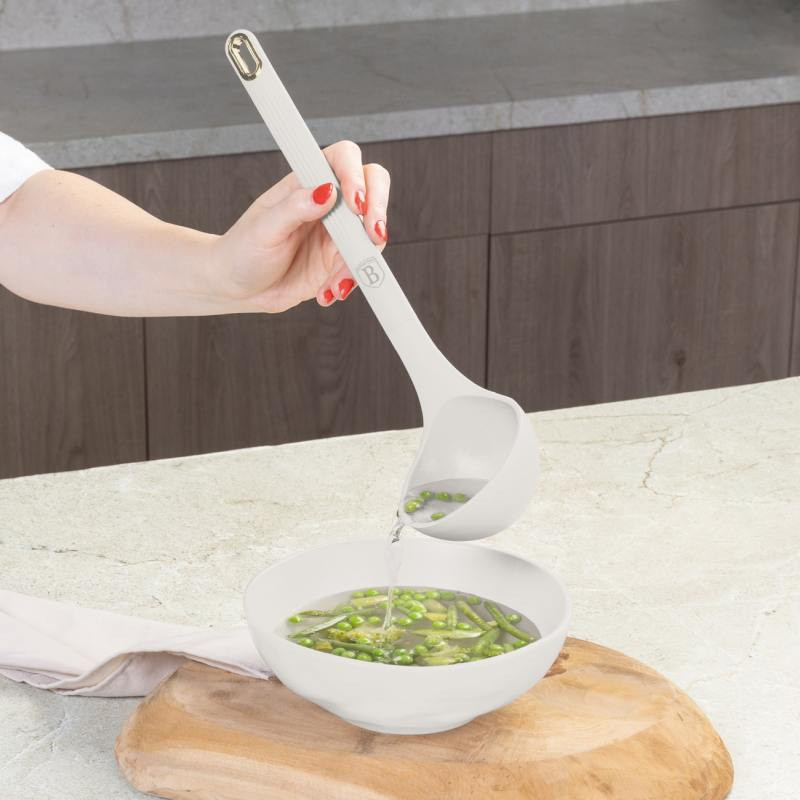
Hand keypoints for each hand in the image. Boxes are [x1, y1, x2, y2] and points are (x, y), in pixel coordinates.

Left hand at [211, 140, 389, 312]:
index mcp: (306, 182)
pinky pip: (361, 266)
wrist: (237, 289)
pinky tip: (328, 292)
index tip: (355, 203)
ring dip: (360, 260)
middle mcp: (327, 204)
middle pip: (372, 188)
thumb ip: (294, 208)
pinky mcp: (340, 261)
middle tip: (372, 236)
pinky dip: (351, 281)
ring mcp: (337, 233)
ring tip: (335, 283)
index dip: (356, 175)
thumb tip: (326, 191)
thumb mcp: (263, 228)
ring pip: (371, 234)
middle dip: (377, 212)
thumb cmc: (242, 252)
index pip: (343, 159)